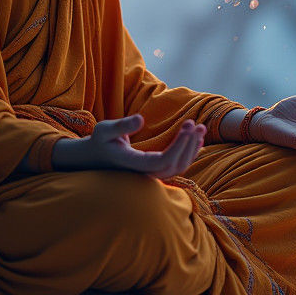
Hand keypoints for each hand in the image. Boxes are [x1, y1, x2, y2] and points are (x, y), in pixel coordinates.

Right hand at [52, 115, 204, 177]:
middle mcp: (144, 173)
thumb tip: (141, 119)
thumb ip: (122, 125)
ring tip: (200, 128)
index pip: (163, 161)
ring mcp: (150, 174)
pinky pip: (176, 165)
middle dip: (188, 144)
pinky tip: (196, 139)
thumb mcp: (104, 129)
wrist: (95, 157)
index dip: (179, 145)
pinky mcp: (155, 171)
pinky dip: (188, 152)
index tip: (188, 125)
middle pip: (174, 165)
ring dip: (192, 148)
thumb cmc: (100, 142)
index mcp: (133, 164)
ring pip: (178, 167)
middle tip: (195, 123)